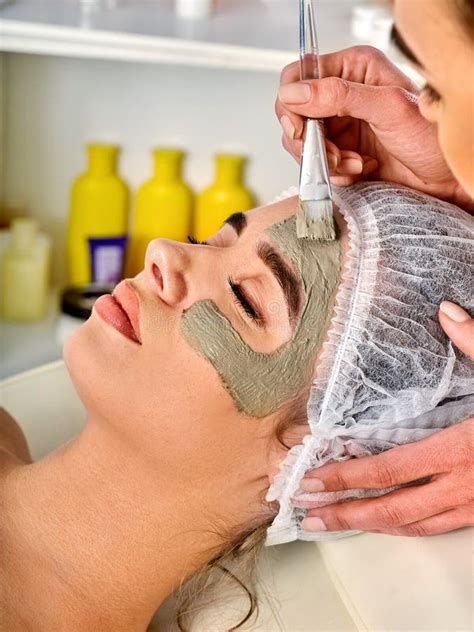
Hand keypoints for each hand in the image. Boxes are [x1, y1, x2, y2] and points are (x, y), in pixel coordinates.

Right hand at [276, 46, 471, 210]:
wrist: (442, 176)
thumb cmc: (429, 137)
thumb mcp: (387, 108)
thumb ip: (340, 96)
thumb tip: (295, 93)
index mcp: (353, 68)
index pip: (299, 76)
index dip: (291, 104)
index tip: (300, 130)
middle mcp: (342, 93)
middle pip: (295, 114)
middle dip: (310, 141)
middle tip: (333, 155)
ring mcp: (339, 124)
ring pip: (303, 143)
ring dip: (325, 160)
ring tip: (354, 164)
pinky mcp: (340, 150)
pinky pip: (316, 162)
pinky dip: (333, 172)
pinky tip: (358, 171)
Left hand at [300, 301, 473, 535]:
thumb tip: (447, 311)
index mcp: (462, 450)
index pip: (388, 469)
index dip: (345, 478)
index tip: (310, 480)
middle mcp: (464, 486)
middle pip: (392, 508)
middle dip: (344, 511)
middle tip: (304, 512)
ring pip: (413, 525)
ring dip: (370, 525)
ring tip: (333, 522)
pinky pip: (437, 527)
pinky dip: (406, 527)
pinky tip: (390, 522)